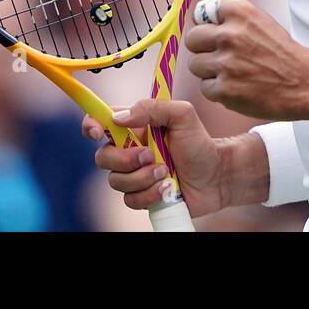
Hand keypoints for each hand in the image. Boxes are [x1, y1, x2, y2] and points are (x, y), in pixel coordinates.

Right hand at [82, 100, 223, 216]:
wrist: (217, 175)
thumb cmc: (200, 143)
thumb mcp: (183, 115)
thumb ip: (153, 107)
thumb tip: (118, 118)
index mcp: (134, 127)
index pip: (100, 122)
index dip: (91, 125)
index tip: (98, 132)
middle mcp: (129, 151)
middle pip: (103, 157)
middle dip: (125, 159)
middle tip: (151, 155)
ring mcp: (134, 175)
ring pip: (115, 181)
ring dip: (142, 178)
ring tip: (166, 172)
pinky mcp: (141, 196)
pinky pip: (130, 200)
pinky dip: (149, 195)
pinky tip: (167, 188)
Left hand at [185, 0, 308, 128]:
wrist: (306, 82)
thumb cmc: (284, 53)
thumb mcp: (261, 22)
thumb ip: (234, 19)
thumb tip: (204, 21)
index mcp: (240, 12)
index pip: (203, 14)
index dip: (210, 27)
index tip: (218, 35)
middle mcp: (229, 34)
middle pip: (193, 39)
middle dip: (203, 49)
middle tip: (219, 57)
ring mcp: (225, 62)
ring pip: (195, 65)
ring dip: (209, 71)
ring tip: (230, 74)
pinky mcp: (225, 89)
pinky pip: (205, 88)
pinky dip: (218, 91)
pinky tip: (236, 88)